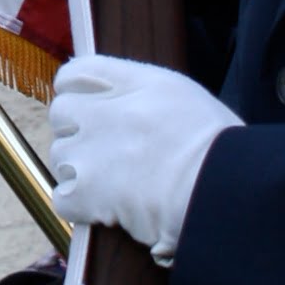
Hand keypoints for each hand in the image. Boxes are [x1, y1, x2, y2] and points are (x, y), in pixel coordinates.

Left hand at [49, 55, 242, 264]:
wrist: (224, 189)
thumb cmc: (223, 151)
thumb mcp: (186, 100)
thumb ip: (148, 96)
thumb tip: (123, 107)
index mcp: (136, 83)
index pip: (77, 72)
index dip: (76, 92)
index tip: (88, 110)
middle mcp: (107, 110)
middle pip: (61, 112)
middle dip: (76, 133)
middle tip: (104, 154)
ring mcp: (92, 150)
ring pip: (60, 156)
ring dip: (80, 172)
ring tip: (113, 187)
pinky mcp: (88, 191)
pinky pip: (63, 197)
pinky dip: (79, 207)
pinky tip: (105, 211)